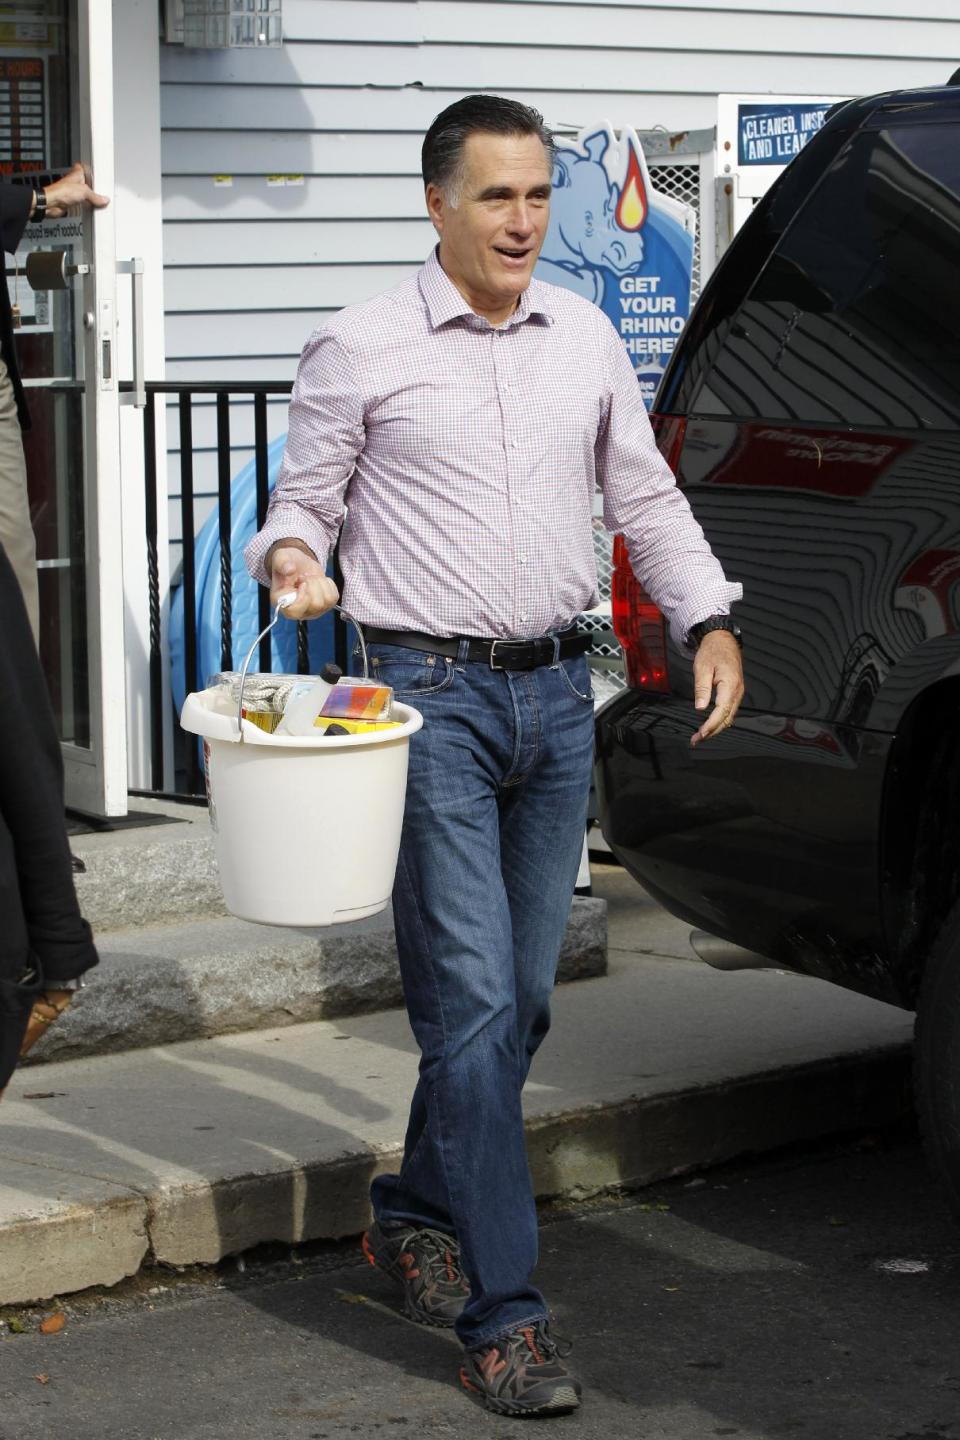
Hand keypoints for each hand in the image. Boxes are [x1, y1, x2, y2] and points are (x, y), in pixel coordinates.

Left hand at [43, 162, 108, 217]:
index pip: (82, 167)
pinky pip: (81, 203)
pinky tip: (90, 207)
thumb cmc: (61, 192)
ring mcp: (71, 192)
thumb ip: (95, 196)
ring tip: (97, 199)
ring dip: (89, 196)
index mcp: (76, 174)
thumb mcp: (84, 192)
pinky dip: (86, 205)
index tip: (94, 171)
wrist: (51, 203)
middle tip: (100, 188)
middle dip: (92, 185)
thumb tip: (103, 199)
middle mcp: (73, 182)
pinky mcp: (70, 202)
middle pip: (85, 182)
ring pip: (83, 193)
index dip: (88, 168)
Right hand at [268, 545, 338, 619]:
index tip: (302, 583)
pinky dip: (329, 585)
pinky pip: (333, 597)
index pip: (293, 611)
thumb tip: (289, 570)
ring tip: (311, 578)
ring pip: (326, 601)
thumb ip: (282, 563)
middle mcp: (297, 611)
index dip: (302, 597)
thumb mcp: (281, 558)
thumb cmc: (288, 563)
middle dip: (313, 584)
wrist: (299, 564)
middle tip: (304, 576)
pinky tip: (319, 581)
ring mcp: (312, 610)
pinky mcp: (325, 606)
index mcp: (281, 602)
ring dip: (320, 583)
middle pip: (316, 604)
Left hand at [690, 631, 744, 746]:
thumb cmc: (712, 652)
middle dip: (712, 732)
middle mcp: (737, 691)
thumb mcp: (702, 667)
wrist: (723, 640)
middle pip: (727, 718)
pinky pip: (729, 711)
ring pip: (729, 717)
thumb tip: (701, 708)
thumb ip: (702, 688)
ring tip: (701, 736)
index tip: (700, 734)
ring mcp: (738, 692)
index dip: (711, 725)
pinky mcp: (735, 692)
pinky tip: (710, 726)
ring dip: (716, 728)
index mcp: (730, 685)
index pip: (721, 711)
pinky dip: (720, 720)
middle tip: (696, 740)